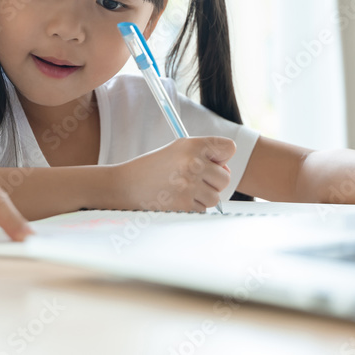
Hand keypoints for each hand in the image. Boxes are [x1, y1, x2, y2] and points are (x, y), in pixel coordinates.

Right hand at [114, 137, 235, 211]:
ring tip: (180, 189)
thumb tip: (226, 171)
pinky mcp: (184, 205)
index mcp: (192, 145)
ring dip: (201, 197)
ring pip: (215, 197)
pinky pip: (202, 210)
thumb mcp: (177, 150)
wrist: (125, 185)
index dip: (221, 157)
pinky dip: (191, 207)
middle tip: (190, 179)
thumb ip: (204, 155)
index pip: (229, 148)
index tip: (210, 161)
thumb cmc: (153, 167)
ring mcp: (189, 186)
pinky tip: (175, 199)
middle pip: (225, 178)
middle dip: (211, 182)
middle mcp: (193, 163)